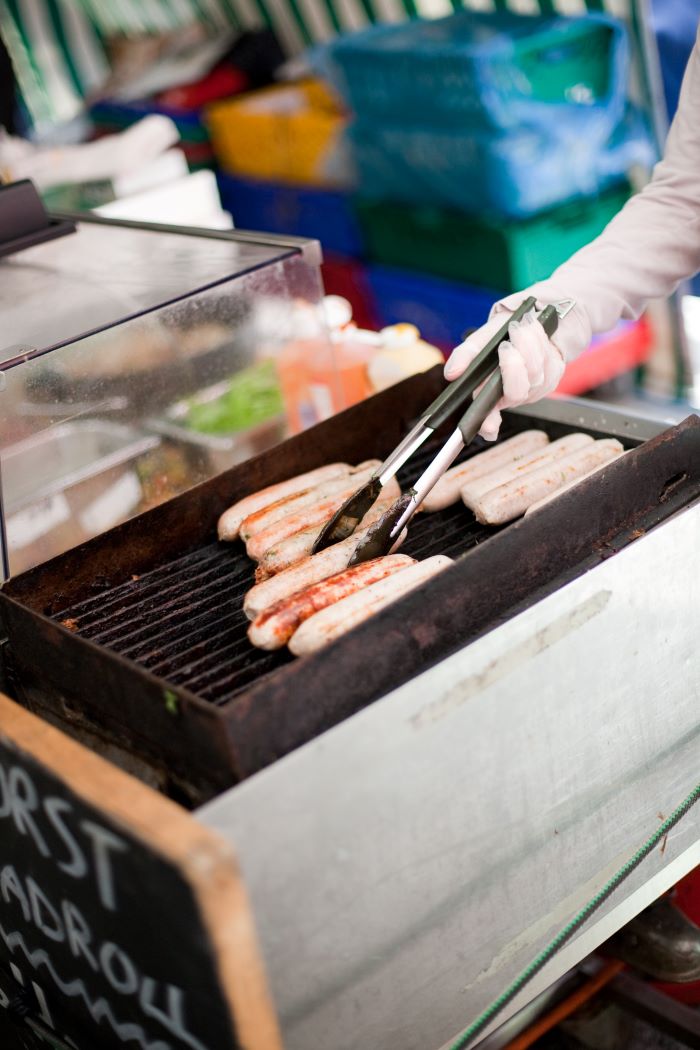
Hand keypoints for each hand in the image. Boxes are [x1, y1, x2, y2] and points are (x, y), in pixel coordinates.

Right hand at [444, 295, 588, 439]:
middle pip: (516, 392)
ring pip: (535, 372)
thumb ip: (463, 357)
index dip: (489, 425)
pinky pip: (548, 359)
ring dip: (526, 345)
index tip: (488, 427)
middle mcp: (513, 397)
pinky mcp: (552, 376)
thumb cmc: (496, 340)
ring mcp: (535, 388)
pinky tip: (530, 327)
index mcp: (490, 396)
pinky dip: (538, 339)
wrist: (522, 324)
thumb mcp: (476, 344)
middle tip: (505, 345)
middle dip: (512, 366)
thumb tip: (452, 373)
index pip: (489, 421)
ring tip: (517, 326)